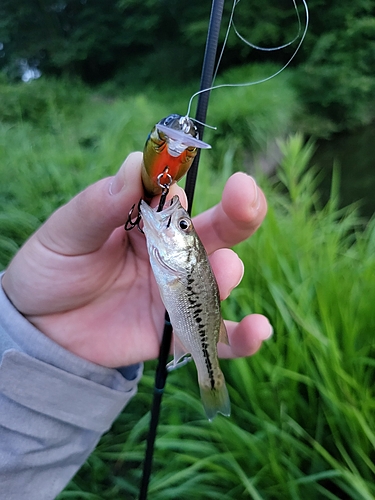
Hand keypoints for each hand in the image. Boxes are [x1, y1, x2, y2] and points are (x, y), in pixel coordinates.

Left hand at [2, 152, 270, 367]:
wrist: (41, 328)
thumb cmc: (52, 270)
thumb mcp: (66, 234)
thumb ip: (99, 204)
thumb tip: (136, 162)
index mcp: (146, 221)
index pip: (175, 197)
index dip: (182, 182)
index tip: (180, 169)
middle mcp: (170, 253)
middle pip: (214, 231)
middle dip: (237, 213)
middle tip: (245, 196)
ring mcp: (177, 292)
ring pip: (218, 279)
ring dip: (227, 273)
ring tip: (223, 270)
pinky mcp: (177, 332)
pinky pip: (215, 336)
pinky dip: (241, 336)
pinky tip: (258, 331)